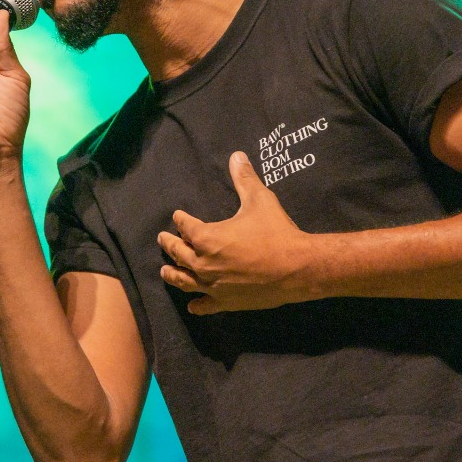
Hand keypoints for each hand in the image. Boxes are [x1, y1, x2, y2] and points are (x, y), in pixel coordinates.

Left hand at [157, 152, 313, 315]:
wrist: (298, 268)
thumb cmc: (276, 231)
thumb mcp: (259, 200)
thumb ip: (244, 178)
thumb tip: (236, 155)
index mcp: (207, 237)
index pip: (185, 227)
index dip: (180, 220)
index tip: (177, 216)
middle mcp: (204, 263)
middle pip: (178, 253)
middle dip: (169, 244)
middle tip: (163, 240)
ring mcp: (213, 285)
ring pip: (184, 280)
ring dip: (172, 274)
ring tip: (164, 270)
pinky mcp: (226, 302)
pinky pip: (205, 305)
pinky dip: (196, 304)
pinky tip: (192, 305)